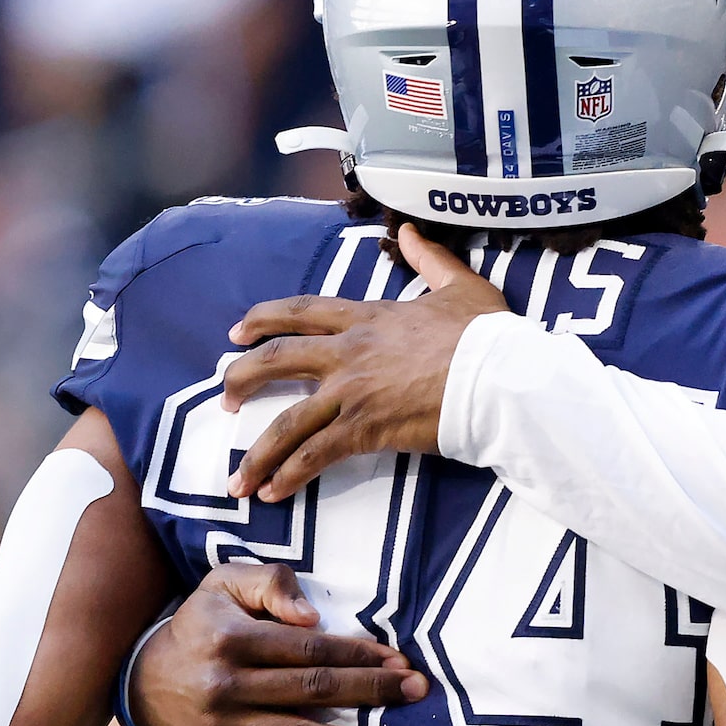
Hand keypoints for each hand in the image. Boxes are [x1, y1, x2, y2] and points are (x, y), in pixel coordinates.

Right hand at [129, 562, 426, 725]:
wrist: (141, 682)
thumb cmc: (201, 627)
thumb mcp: (223, 586)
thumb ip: (268, 585)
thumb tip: (311, 615)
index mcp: (233, 639)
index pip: (309, 647)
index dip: (359, 654)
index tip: (400, 661)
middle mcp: (228, 685)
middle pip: (313, 690)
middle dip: (371, 690)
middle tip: (417, 692)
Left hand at [222, 223, 506, 501]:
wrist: (499, 379)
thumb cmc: (488, 337)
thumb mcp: (460, 286)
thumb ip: (430, 260)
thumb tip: (411, 233)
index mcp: (368, 317)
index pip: (302, 312)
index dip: (264, 319)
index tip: (238, 332)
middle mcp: (349, 352)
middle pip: (277, 360)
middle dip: (242, 378)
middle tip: (225, 396)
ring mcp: (352, 392)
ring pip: (287, 420)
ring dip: (257, 450)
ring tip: (237, 476)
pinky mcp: (365, 428)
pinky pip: (315, 454)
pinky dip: (290, 474)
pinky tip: (273, 492)